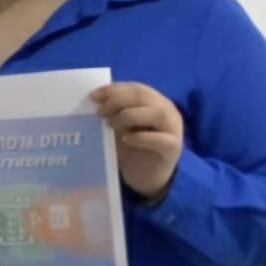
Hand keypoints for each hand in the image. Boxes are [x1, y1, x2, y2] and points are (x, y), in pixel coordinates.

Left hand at [90, 81, 183, 199]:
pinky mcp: (172, 148)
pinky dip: (142, 137)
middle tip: (100, 112)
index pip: (136, 88)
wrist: (146, 176)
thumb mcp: (118, 127)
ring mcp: (173, 129)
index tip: (93, 96)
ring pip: (156, 114)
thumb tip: (92, 100)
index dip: (114, 90)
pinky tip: (127, 139)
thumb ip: (111, 113)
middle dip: (118, 101)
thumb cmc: (130, 148)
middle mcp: (167, 111)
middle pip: (145, 97)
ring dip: (130, 116)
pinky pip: (161, 139)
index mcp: (154, 102)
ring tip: (112, 125)